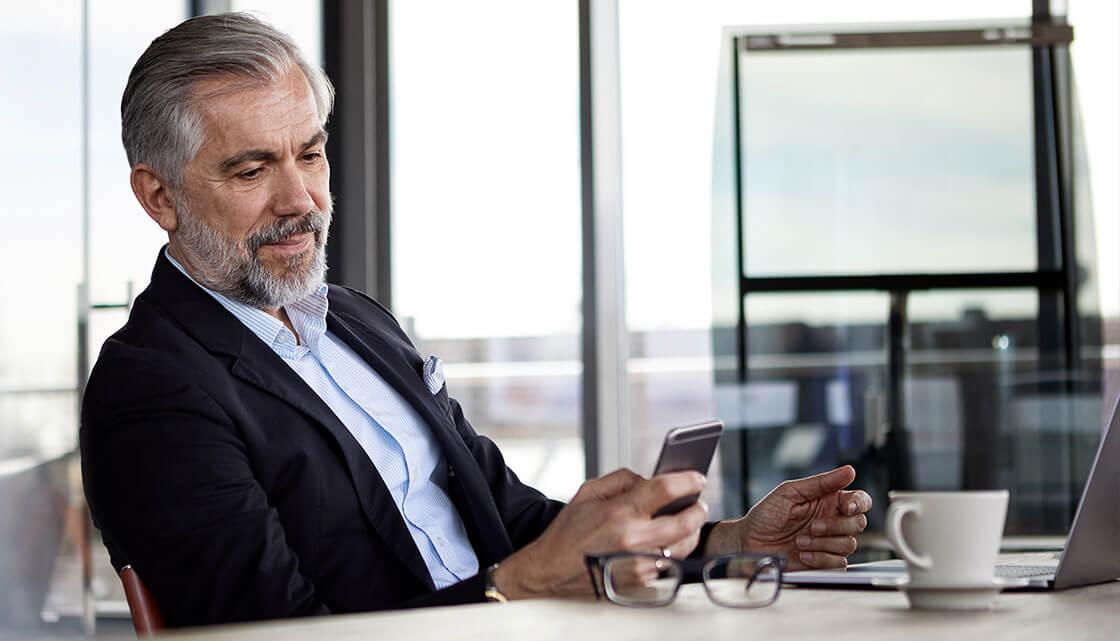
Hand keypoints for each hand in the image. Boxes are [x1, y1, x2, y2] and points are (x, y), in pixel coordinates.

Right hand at [493, 469, 708, 598]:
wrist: (551, 571)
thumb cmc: (568, 532)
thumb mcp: (588, 492)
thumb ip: (623, 479)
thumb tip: (650, 480)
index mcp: (620, 512)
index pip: (666, 490)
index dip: (688, 480)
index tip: (697, 478)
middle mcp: (633, 539)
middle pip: (686, 522)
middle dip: (698, 509)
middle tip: (699, 503)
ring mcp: (639, 564)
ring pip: (683, 546)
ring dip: (692, 531)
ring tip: (688, 521)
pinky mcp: (640, 582)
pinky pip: (669, 563)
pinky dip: (673, 550)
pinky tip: (668, 541)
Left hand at [705, 466, 871, 570]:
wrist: (749, 543)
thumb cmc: (765, 515)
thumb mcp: (790, 492)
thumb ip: (821, 483)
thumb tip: (849, 471)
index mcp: (827, 501)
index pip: (860, 500)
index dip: (859, 503)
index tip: (846, 507)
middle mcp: (832, 521)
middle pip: (858, 523)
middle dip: (836, 526)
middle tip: (812, 526)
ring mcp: (829, 543)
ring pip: (849, 544)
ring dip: (823, 543)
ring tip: (799, 541)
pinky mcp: (824, 562)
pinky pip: (839, 563)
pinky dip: (820, 559)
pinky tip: (803, 554)